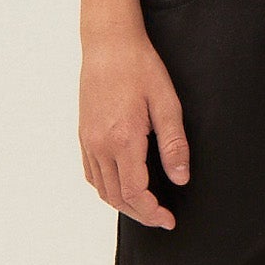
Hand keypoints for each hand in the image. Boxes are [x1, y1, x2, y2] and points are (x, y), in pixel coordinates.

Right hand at [79, 28, 188, 229]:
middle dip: (140, 213)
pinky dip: (107, 189)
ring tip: (147, 206)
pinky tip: (123, 186)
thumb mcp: (167, 103)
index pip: (134, 192)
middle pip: (116, 197)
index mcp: (122, 139)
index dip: (152, 212)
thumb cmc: (140, 68)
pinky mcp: (84, 135)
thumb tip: (180, 179)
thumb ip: (174, 144)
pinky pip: (92, 174)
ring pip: (102, 189)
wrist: (108, 44)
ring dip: (123, 204)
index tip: (169, 219)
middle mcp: (100, 145)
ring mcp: (88, 141)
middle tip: (162, 217)